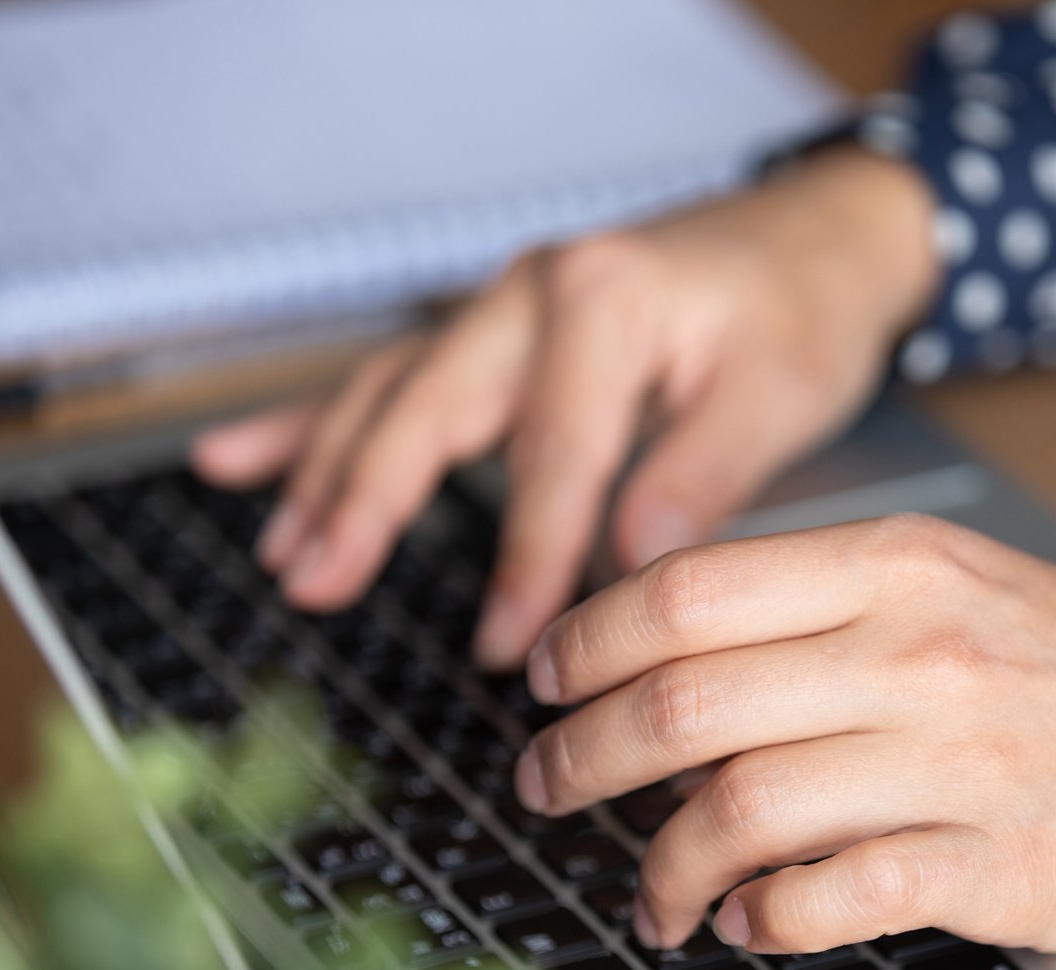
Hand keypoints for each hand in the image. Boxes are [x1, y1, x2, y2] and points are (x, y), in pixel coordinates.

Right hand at [190, 148, 938, 668]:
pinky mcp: (493, 328)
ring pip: (390, 390)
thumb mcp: (778, 395)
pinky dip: (313, 421)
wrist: (817, 235)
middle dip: (367, 503)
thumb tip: (627, 572)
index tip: (510, 648)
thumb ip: (700, 480)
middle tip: (314, 584)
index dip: (527, 558)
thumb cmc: (801, 311)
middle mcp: (533, 290)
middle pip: (429, 407)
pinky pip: (388, 374)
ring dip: (326, 472)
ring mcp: (502, 304)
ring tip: (282, 553)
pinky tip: (238, 460)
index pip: (552, 454)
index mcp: (604, 302)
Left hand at [513, 515, 1055, 953]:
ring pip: (739, 810)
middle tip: (545, 787)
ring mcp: (956, 762)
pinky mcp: (993, 864)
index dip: (587, 641)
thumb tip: (663, 653)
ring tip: (649, 893)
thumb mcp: (949, 580)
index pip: (688, 591)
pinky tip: (745, 919)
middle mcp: (916, 653)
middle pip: (685, 704)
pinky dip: (762, 917)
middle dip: (580, 758)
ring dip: (659, 865)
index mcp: (895, 567)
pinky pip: (831, 896)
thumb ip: (814, 603)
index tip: (546, 681)